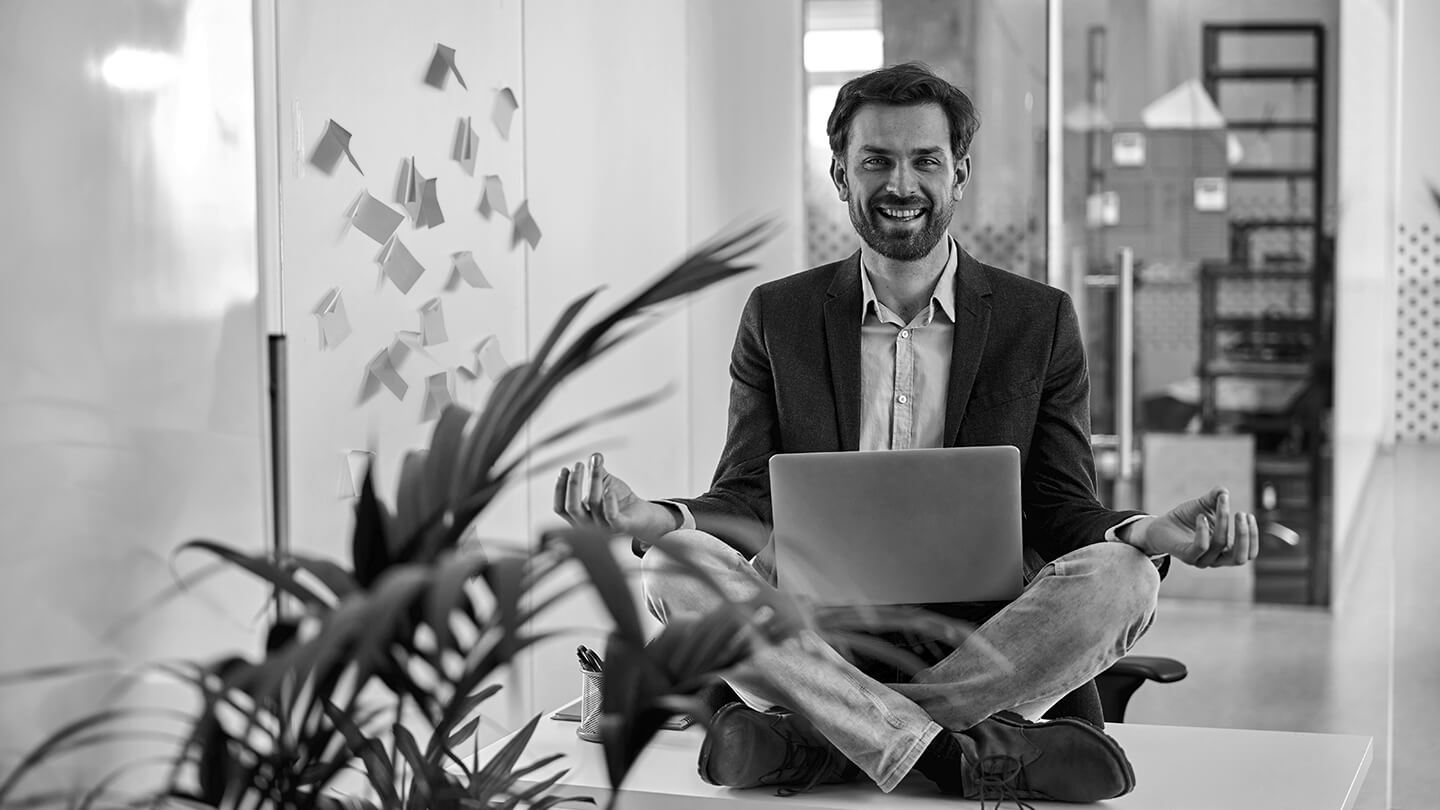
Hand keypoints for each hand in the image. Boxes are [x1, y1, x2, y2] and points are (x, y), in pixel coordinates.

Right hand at [552, 453, 679, 544]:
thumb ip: (597, 472)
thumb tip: (594, 455)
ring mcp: (603, 528)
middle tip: (578, 465)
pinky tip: (609, 488)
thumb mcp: (604, 484)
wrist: (642, 516)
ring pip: (593, 504)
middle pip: (573, 507)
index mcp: (579, 517)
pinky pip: (612, 516)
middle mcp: (588, 525)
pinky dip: (609, 502)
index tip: (564, 469)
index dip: (559, 489)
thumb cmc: (618, 501)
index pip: (561, 508)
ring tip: (596, 464)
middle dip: (573, 484)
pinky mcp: (620, 527)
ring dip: (594, 481)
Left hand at [1125, 486, 1257, 567]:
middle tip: (1241, 513)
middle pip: (1240, 558)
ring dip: (1223, 522)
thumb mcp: (1205, 506)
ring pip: (1219, 545)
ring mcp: (1201, 560)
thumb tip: (1223, 491)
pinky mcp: (1186, 556)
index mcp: (1226, 551)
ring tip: (1220, 503)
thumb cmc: (1187, 518)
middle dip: (1244, 534)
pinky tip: (1201, 516)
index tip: (1248, 515)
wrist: (1161, 526)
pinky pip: (1200, 547)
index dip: (1253, 536)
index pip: (1249, 554)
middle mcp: (1216, 559)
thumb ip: (1216, 498)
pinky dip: (1203, 530)